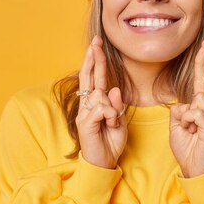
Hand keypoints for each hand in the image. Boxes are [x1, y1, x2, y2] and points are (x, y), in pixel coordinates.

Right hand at [75, 35, 126, 168]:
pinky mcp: (84, 122)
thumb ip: (117, 106)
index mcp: (98, 103)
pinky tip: (109, 125)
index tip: (96, 45)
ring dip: (113, 110)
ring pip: (102, 96)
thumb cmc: (111, 142)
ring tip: (112, 124)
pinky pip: (102, 108)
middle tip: (95, 41)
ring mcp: (84, 113)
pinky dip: (111, 116)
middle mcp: (88, 105)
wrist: (103, 163)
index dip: (97, 61)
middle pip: (89, 77)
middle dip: (93, 58)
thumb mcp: (120, 122)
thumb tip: (114, 89)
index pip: (96, 78)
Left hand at [169, 38, 203, 177]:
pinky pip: (197, 113)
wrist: (195, 170)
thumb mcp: (177, 127)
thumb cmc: (188, 149)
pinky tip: (192, 132)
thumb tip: (183, 105)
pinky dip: (189, 121)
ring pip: (198, 100)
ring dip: (186, 115)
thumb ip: (179, 112)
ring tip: (188, 130)